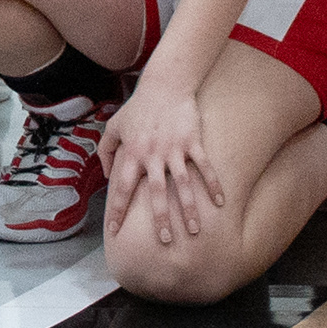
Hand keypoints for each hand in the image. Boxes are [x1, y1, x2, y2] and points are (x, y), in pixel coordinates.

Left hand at [100, 74, 218, 248]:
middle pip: (154, 192)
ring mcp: (174, 149)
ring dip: (188, 209)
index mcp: (131, 153)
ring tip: (195, 231)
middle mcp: (151, 154)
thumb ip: (106, 151)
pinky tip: (220, 203)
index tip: (114, 232)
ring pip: (181, 184)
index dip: (117, 210)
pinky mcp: (193, 142)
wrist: (164, 86)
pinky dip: (213, 184)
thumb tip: (108, 176)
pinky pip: (204, 167)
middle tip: (165, 242)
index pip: (121, 188)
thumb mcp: (114, 126)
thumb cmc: (137, 108)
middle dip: (159, 219)